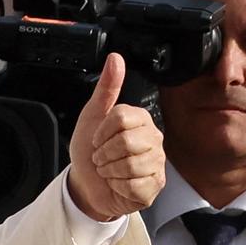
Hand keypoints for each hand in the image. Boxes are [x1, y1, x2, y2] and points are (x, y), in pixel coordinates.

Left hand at [68, 53, 165, 220]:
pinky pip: (135, 185)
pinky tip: (118, 182)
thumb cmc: (90, 150)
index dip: (102, 131)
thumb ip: (106, 88)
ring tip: (108, 169)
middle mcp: (153, 140)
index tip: (97, 138)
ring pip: (131, 165)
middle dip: (104, 152)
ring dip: (109, 170)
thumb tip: (115, 58)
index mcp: (140, 120)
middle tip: (101, 156)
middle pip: (127, 142)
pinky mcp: (155, 186)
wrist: (87, 183)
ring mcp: (157, 164)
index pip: (122, 117)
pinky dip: (117, 185)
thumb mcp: (92, 115)